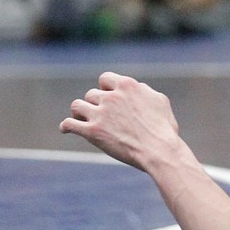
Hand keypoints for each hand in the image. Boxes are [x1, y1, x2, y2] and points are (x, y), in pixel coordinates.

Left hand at [60, 72, 182, 171]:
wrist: (158, 150)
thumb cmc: (163, 128)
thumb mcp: (159, 101)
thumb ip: (144, 91)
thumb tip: (137, 88)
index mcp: (127, 86)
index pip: (105, 79)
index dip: (105, 88)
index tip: (107, 96)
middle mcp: (111, 97)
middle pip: (91, 94)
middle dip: (95, 104)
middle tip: (100, 115)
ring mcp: (100, 114)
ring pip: (77, 106)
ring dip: (79, 112)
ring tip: (82, 119)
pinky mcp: (92, 132)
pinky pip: (70, 124)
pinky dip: (66, 126)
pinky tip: (66, 129)